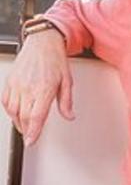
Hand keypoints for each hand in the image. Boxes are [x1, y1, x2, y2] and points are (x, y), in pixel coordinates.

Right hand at [1, 29, 73, 144]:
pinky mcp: (9, 81)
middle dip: (26, 129)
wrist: (42, 42)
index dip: (33, 131)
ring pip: (12, 110)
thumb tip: (69, 116)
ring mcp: (16, 84)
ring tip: (25, 126)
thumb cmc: (55, 60)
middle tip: (31, 136)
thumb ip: (66, 102)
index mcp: (44, 89)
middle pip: (23, 116)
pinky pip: (5, 100)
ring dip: (18, 121)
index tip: (32, 141)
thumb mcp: (67, 81)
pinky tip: (16, 113)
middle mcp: (28, 88)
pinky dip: (9, 110)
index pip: (36, 116)